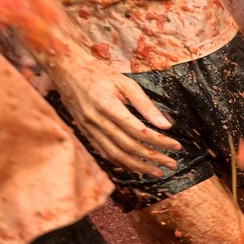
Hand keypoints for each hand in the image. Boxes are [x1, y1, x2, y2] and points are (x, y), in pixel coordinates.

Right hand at [47, 53, 179, 175]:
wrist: (66, 71)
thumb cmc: (99, 74)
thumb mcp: (125, 83)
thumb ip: (145, 105)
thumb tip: (166, 125)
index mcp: (107, 105)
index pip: (139, 131)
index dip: (159, 141)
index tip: (176, 147)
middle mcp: (96, 120)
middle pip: (129, 146)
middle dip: (153, 158)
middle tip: (172, 164)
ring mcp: (88, 129)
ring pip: (116, 155)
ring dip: (139, 166)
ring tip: (157, 172)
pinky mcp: (86, 133)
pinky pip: (105, 153)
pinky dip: (122, 163)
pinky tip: (136, 166)